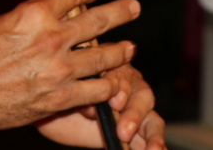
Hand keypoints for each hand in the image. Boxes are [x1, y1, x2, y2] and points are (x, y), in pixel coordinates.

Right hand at [0, 0, 142, 134]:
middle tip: (133, 7)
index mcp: (36, 13)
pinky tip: (111, 83)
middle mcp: (52, 38)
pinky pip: (97, 89)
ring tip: (129, 47)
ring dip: (121, 50)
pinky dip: (107, 85)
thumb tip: (54, 9)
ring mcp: (59, 69)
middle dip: (121, 11)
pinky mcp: (61, 98)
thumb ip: (35, 16)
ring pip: (105, 56)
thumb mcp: (5, 21)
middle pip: (99, 19)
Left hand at [37, 61, 165, 148]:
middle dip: (135, 114)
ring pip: (152, 119)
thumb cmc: (61, 98)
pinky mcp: (138, 133)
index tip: (114, 102)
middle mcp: (129, 88)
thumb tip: (93, 108)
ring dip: (153, 135)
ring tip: (153, 149)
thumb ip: (84, 98)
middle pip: (142, 96)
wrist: (56, 115)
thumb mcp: (68, 96)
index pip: (123, 75)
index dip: (121, 87)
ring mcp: (136, 111)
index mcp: (112, 71)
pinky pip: (150, 139)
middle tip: (124, 131)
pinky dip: (157, 145)